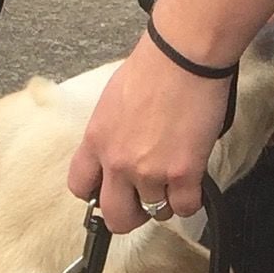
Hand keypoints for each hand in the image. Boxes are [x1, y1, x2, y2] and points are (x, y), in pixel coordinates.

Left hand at [68, 31, 230, 229]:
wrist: (183, 56)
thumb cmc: (154, 67)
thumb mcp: (112, 101)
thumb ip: (111, 133)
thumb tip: (120, 148)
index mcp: (96, 140)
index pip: (80, 187)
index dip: (97, 195)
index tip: (110, 192)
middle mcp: (117, 162)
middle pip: (115, 216)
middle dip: (130, 216)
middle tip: (143, 205)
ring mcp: (150, 171)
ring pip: (155, 213)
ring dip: (166, 203)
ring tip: (175, 184)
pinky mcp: (183, 172)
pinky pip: (185, 208)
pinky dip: (191, 201)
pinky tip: (193, 185)